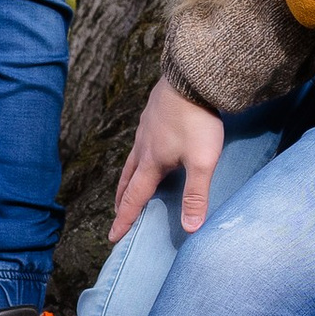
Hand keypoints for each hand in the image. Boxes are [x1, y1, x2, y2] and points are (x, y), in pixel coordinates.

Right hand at [111, 78, 225, 241]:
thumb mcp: (202, 162)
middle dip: (122, 199)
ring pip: (132, 159)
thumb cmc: (197, 121)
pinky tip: (147, 147)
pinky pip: (141, 140)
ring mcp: (146, 128)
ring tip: (128, 185)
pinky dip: (138, 154)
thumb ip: (196, 194)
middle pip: (127, 179)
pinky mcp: (153, 113)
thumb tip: (190, 229)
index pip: (134, 198)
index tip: (113, 237)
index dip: (125, 219)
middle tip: (117, 213)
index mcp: (151, 162)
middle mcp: (143, 146)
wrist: (191, 78)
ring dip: (128, 177)